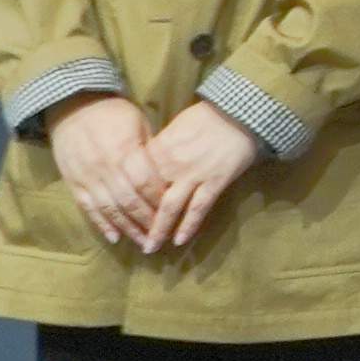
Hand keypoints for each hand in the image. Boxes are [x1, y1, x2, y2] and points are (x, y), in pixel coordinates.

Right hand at [45, 93, 162, 248]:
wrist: (73, 106)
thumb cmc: (113, 113)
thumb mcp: (139, 124)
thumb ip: (150, 151)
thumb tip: (167, 176)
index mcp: (124, 150)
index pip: (146, 182)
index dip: (159, 200)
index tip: (173, 211)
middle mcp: (105, 167)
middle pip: (129, 201)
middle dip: (147, 221)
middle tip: (161, 237)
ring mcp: (87, 177)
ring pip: (110, 209)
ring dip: (128, 229)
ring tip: (144, 244)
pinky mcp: (73, 182)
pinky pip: (88, 208)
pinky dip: (102, 224)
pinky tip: (115, 238)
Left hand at [130, 103, 265, 251]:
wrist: (239, 113)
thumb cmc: (205, 117)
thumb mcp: (174, 128)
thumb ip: (158, 149)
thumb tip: (144, 165)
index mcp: (158, 149)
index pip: (135, 180)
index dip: (127, 199)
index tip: (120, 214)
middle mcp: (171, 165)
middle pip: (148, 198)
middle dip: (138, 221)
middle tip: (131, 238)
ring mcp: (193, 175)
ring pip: (170, 208)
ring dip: (159, 230)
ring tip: (151, 247)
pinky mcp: (214, 182)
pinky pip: (199, 208)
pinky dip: (188, 225)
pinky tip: (180, 240)